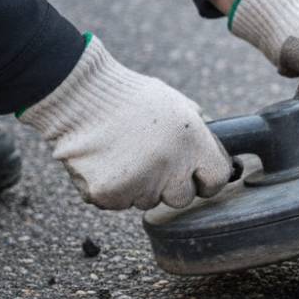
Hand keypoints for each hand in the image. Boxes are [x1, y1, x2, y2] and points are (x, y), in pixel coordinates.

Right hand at [20, 36, 231, 209]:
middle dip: (170, 185)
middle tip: (151, 162)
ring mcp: (141, 184)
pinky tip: (104, 163)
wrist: (81, 96)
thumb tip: (215, 151)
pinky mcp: (110, 194)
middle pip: (182, 198)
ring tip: (123, 154)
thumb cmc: (130, 97)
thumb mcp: (178, 105)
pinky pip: (117, 203)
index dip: (206, 179)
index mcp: (194, 144)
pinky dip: (111, 189)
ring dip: (139, 186)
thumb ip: (199, 131)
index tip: (196, 177)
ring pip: (147, 201)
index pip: (217, 180)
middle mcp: (172, 168)